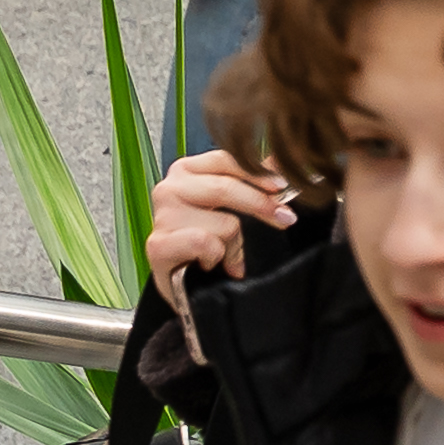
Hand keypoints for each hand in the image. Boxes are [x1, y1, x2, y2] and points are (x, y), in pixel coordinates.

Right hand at [145, 145, 296, 309]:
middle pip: (226, 188)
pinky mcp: (159, 245)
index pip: (225, 160)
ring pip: (223, 222)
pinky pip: (205, 243)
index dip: (257, 173)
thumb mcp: (230, 208)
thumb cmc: (205, 243)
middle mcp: (169, 188)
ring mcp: (162, 217)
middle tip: (284, 219)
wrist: (181, 284)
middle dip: (261, 205)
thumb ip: (252, 183)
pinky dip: (216, 256)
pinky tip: (209, 263)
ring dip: (234, 244)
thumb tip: (281, 161)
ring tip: (225, 255)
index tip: (283, 187)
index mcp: (186, 172)